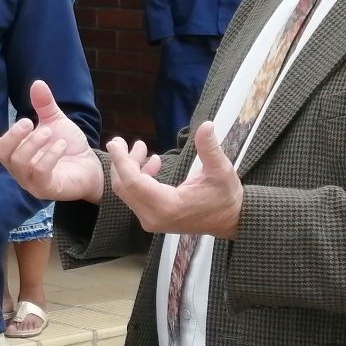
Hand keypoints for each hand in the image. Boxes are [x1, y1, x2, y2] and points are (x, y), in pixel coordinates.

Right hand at [0, 80, 102, 203]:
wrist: (90, 166)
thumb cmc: (67, 146)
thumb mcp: (55, 121)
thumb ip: (44, 105)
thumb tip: (37, 83)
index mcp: (14, 150)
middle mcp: (17, 167)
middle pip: (2, 153)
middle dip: (13, 135)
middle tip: (30, 121)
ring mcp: (30, 180)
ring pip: (18, 162)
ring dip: (33, 143)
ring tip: (50, 133)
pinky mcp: (45, 188)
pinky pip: (39, 172)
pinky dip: (49, 156)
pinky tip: (61, 145)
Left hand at [106, 120, 241, 237]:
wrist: (231, 221)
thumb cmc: (226, 196)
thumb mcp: (221, 170)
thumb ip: (209, 148)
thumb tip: (206, 125)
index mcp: (167, 206)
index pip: (133, 182)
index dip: (121, 161)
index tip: (114, 143)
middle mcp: (154, 217)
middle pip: (124, 187)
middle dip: (121, 162)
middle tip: (121, 141)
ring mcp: (151, 221)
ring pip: (128, 192)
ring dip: (129, 169)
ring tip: (140, 147)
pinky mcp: (153, 219)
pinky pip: (136, 197)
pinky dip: (137, 178)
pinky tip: (153, 163)